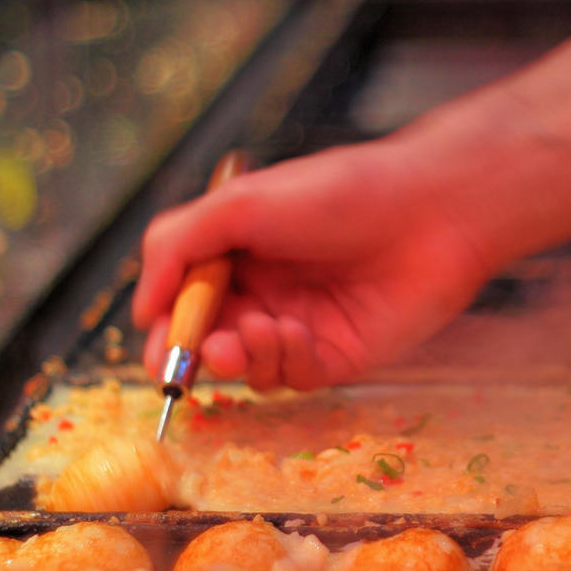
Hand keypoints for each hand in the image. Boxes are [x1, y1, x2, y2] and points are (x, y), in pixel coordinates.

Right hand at [132, 139, 496, 390]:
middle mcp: (264, 292)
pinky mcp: (335, 357)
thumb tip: (140, 308)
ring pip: (244, 366)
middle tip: (184, 361)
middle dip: (190, 354)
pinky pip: (289, 377)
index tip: (155, 337)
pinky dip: (281, 360)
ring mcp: (298, 327)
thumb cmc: (339, 194)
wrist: (430, 212)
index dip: (164, 323)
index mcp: (236, 251)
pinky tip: (294, 332)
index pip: (181, 299)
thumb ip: (177, 245)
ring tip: (252, 330)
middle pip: (205, 341)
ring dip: (237, 355)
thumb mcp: (241, 203)